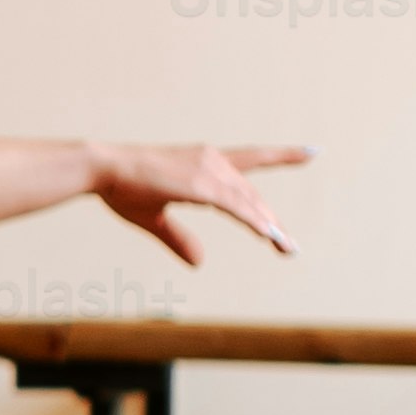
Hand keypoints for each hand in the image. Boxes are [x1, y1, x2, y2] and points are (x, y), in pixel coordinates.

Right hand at [94, 142, 306, 266]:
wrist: (102, 169)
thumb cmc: (122, 188)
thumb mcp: (155, 218)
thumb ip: (179, 239)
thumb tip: (200, 262)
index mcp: (203, 164)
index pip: (252, 158)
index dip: (283, 156)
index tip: (313, 152)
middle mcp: (212, 161)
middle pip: (252, 195)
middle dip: (271, 222)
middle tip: (289, 248)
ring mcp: (208, 170)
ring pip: (249, 203)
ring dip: (269, 227)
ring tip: (286, 249)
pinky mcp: (202, 185)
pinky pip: (237, 206)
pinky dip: (254, 221)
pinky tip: (269, 235)